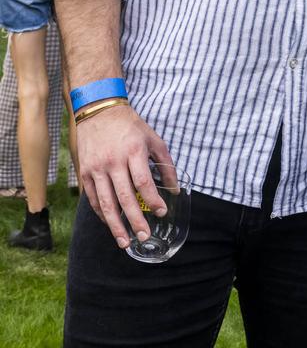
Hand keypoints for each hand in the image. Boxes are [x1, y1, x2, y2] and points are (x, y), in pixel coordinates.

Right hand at [77, 103, 174, 249]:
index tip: (161, 211)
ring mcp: (97, 168)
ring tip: (125, 242)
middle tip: (145, 236)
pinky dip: (101, 214)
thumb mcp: (153, 139)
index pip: (143, 182)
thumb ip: (166, 164)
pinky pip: (92, 198)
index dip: (153, 200)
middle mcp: (114, 161)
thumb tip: (175, 189)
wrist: (99, 111)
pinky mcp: (85, 172)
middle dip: (136, 220)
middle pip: (125, 197)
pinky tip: (110, 224)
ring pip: (106, 203)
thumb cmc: (130, 126)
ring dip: (116, 225)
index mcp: (134, 151)